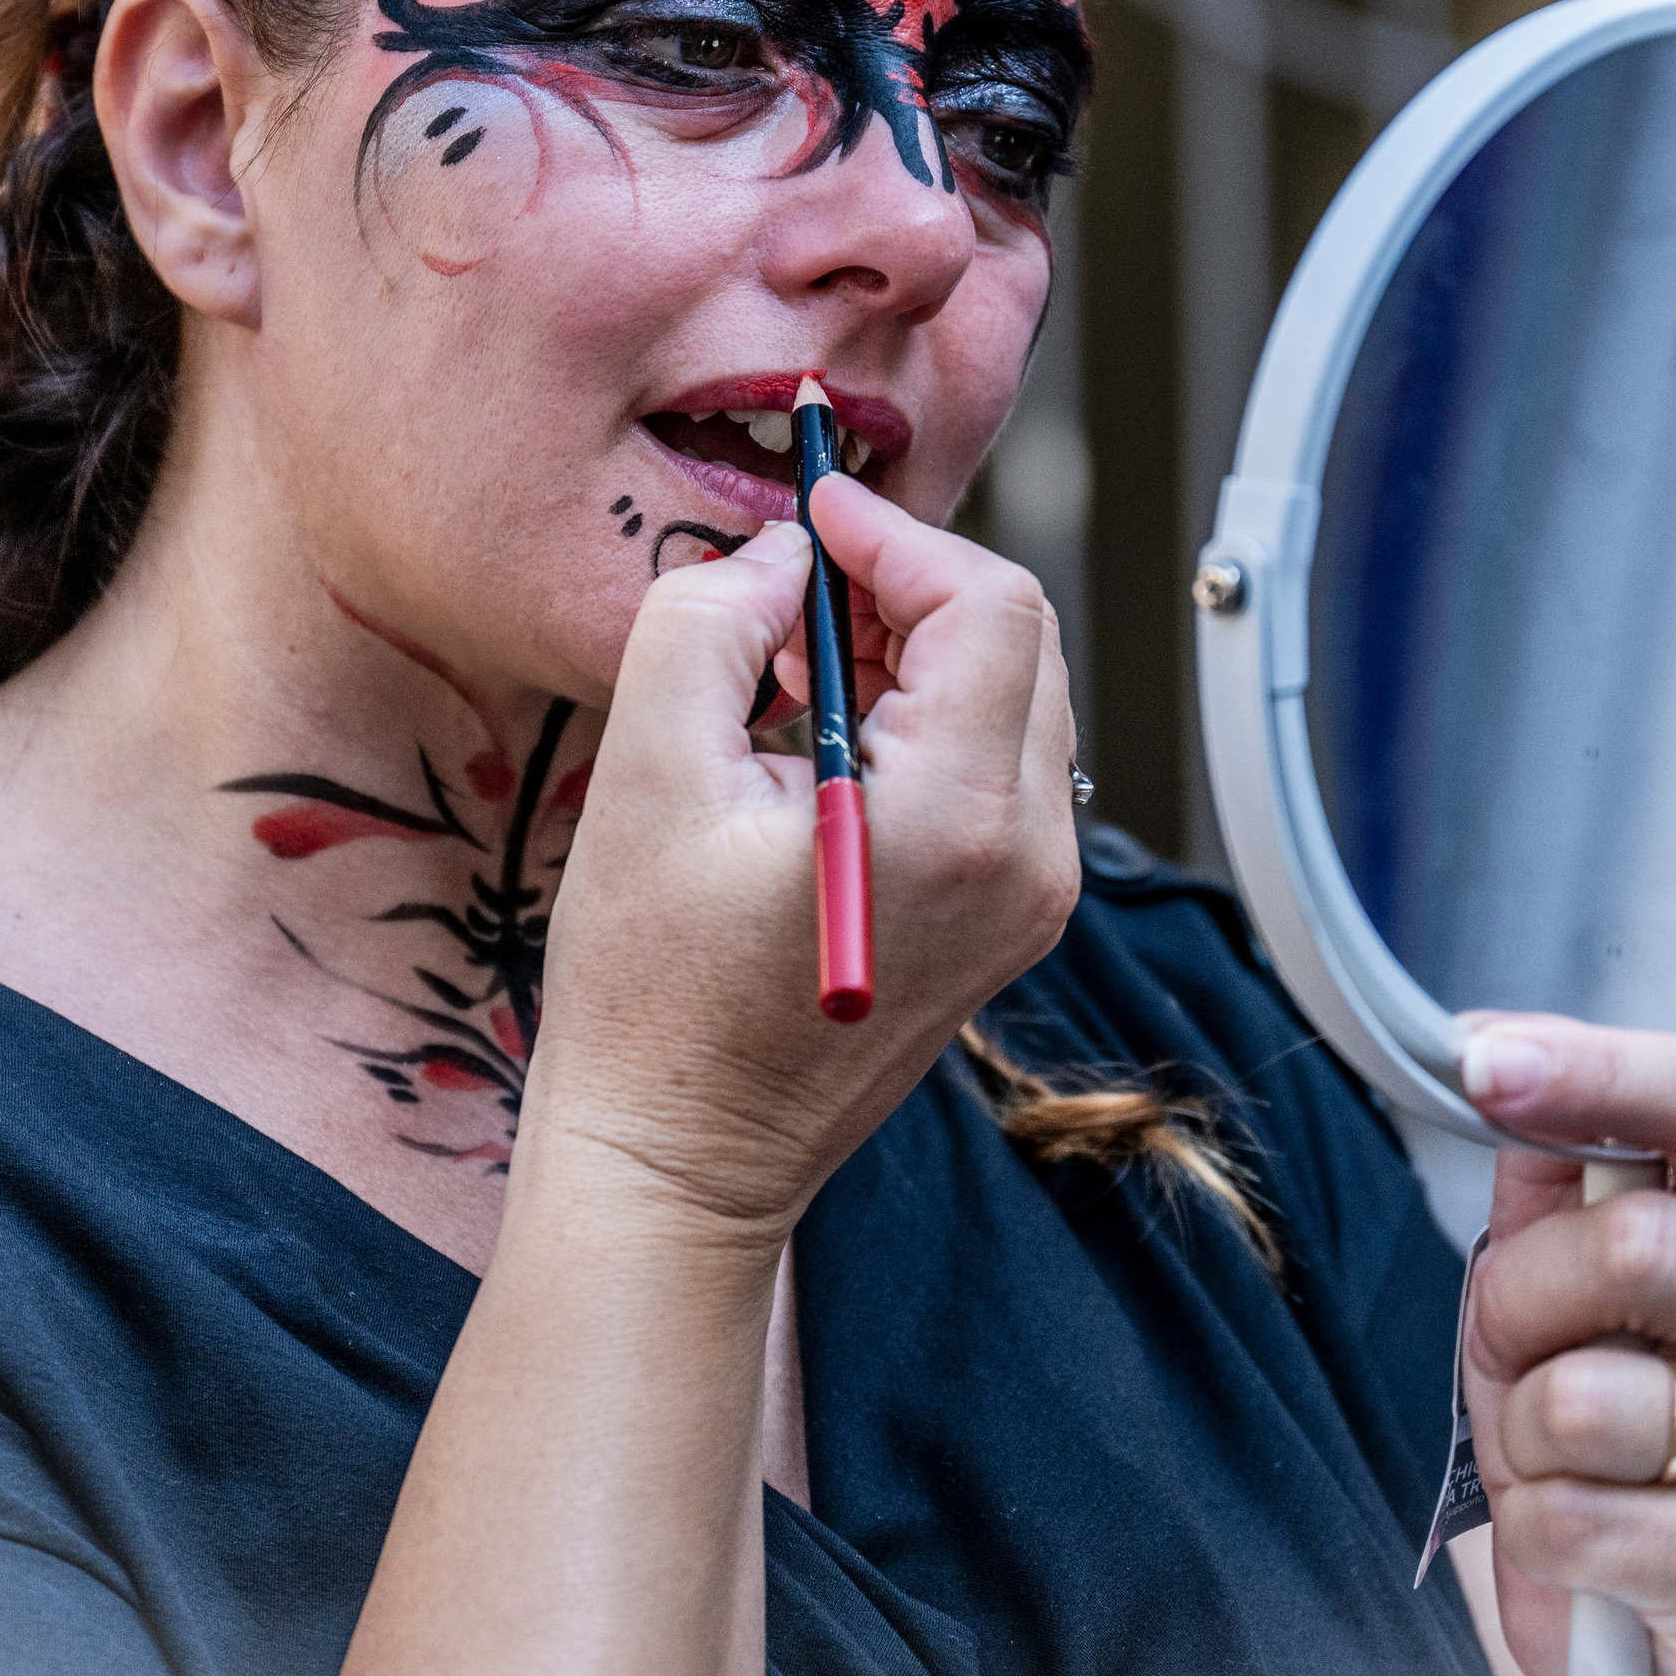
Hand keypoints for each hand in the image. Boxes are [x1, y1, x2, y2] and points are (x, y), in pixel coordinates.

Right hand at [521, 473, 1080, 1242]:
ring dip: (911, 649)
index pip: (990, 604)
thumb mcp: (647, 776)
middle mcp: (1028, 859)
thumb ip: (710, 621)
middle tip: (792, 591)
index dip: (897, 536)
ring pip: (1012, 697)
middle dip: (907, 587)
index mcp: (960, 819)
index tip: (814, 514)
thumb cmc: (652, 1000)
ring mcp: (1028, 898)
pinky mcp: (1005, 920)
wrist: (678, 1162)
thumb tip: (778, 552)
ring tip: (791, 669)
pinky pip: (995, 768)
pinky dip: (922, 718)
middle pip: (1017, 642)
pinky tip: (821, 734)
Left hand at [1457, 1020, 1675, 1675]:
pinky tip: (1583, 1517)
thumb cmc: (1622, 1370)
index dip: (1599, 1072)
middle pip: (1631, 1249)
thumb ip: (1555, 1151)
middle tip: (1517, 1335)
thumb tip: (1493, 1059)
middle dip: (1518, 1296)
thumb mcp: (1577, 1243)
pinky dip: (1533, 1522)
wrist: (1671, 1578)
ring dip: (1521, 1423)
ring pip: (1583, 1401)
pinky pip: (1574, 1522)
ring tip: (1560, 1440)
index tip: (1482, 1059)